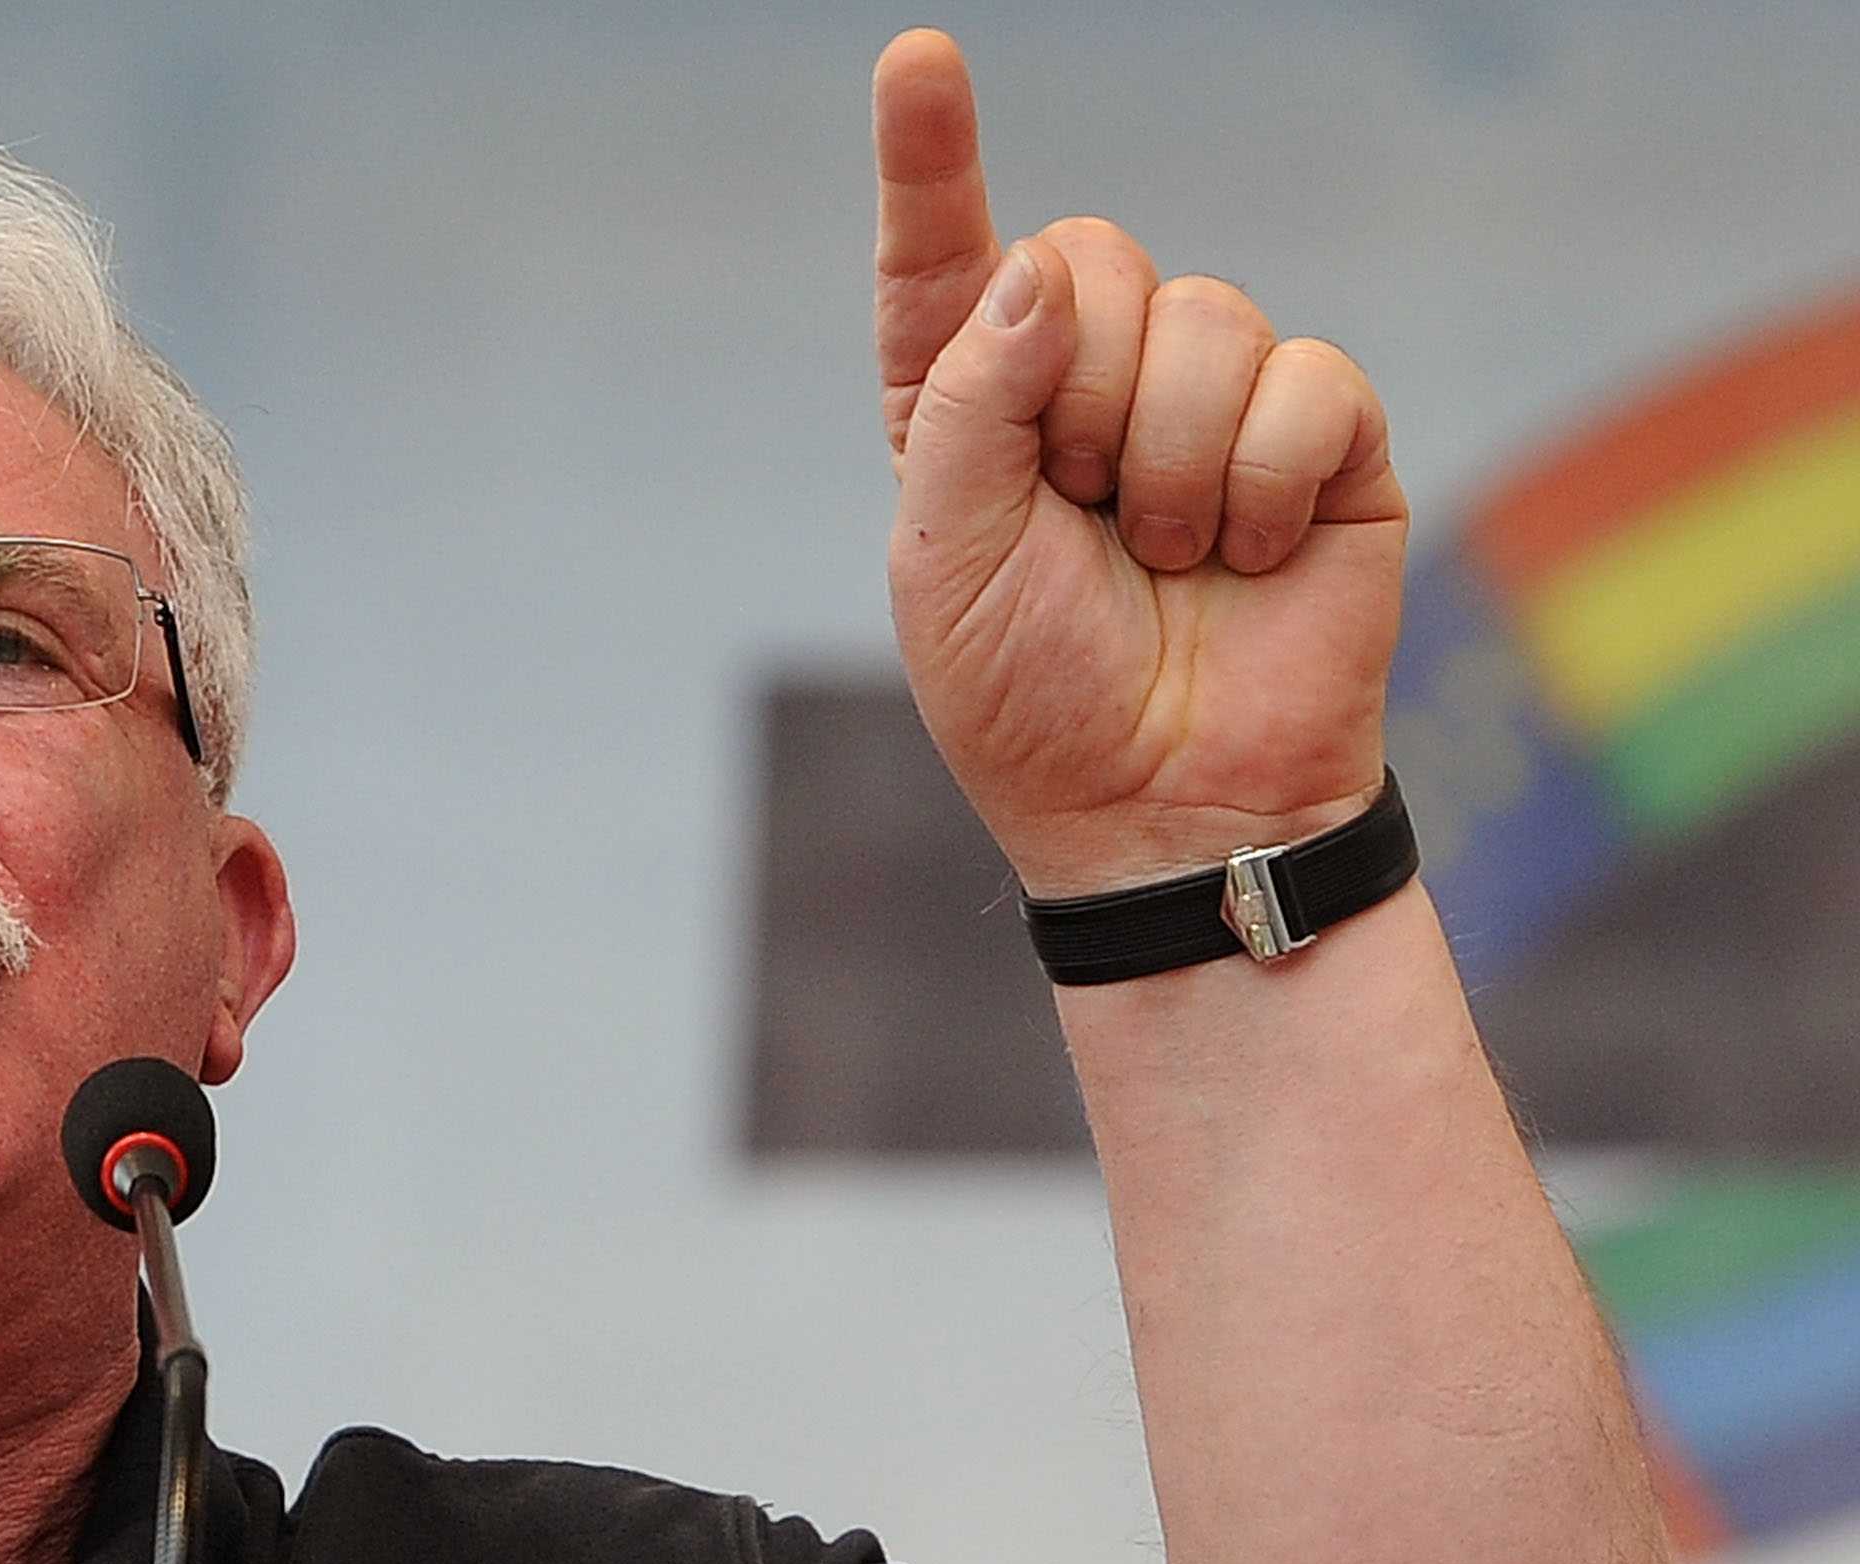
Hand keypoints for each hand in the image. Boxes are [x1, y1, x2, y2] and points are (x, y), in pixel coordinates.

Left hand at [871, 28, 1407, 897]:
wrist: (1162, 809)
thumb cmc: (1032, 700)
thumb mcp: (947, 562)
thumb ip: (966, 405)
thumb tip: (1033, 277)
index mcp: (973, 407)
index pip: (944, 261)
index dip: (930, 159)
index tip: (916, 59)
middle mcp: (1089, 380)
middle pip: (1090, 256)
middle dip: (1079, 395)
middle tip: (1082, 516)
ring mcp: (1214, 400)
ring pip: (1204, 316)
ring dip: (1171, 462)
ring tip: (1166, 559)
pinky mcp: (1326, 438)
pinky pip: (1305, 381)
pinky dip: (1265, 482)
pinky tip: (1251, 558)